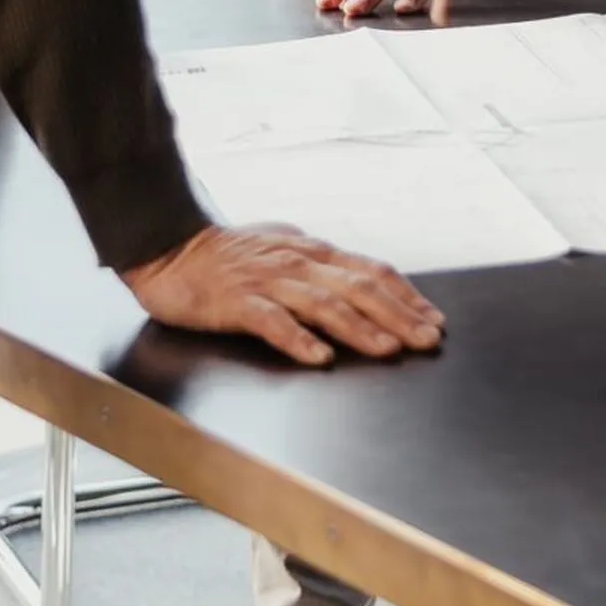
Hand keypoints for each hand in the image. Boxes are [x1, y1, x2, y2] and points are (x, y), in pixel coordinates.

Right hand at [121, 223, 444, 368]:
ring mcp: (269, 282)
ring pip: (325, 305)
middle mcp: (298, 263)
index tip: (433, 320)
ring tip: (388, 348)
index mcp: (313, 254)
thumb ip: (317, 268)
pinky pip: (273, 322)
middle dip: (399, 315)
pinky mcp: (237, 302)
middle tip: (427, 339)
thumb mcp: (284, 253)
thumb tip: (356, 281)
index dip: (406, 296)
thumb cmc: (228, 256)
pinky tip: (319, 357)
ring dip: (361, 328)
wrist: (172, 248)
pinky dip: (299, 339)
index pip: (372, 272)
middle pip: (359, 288)